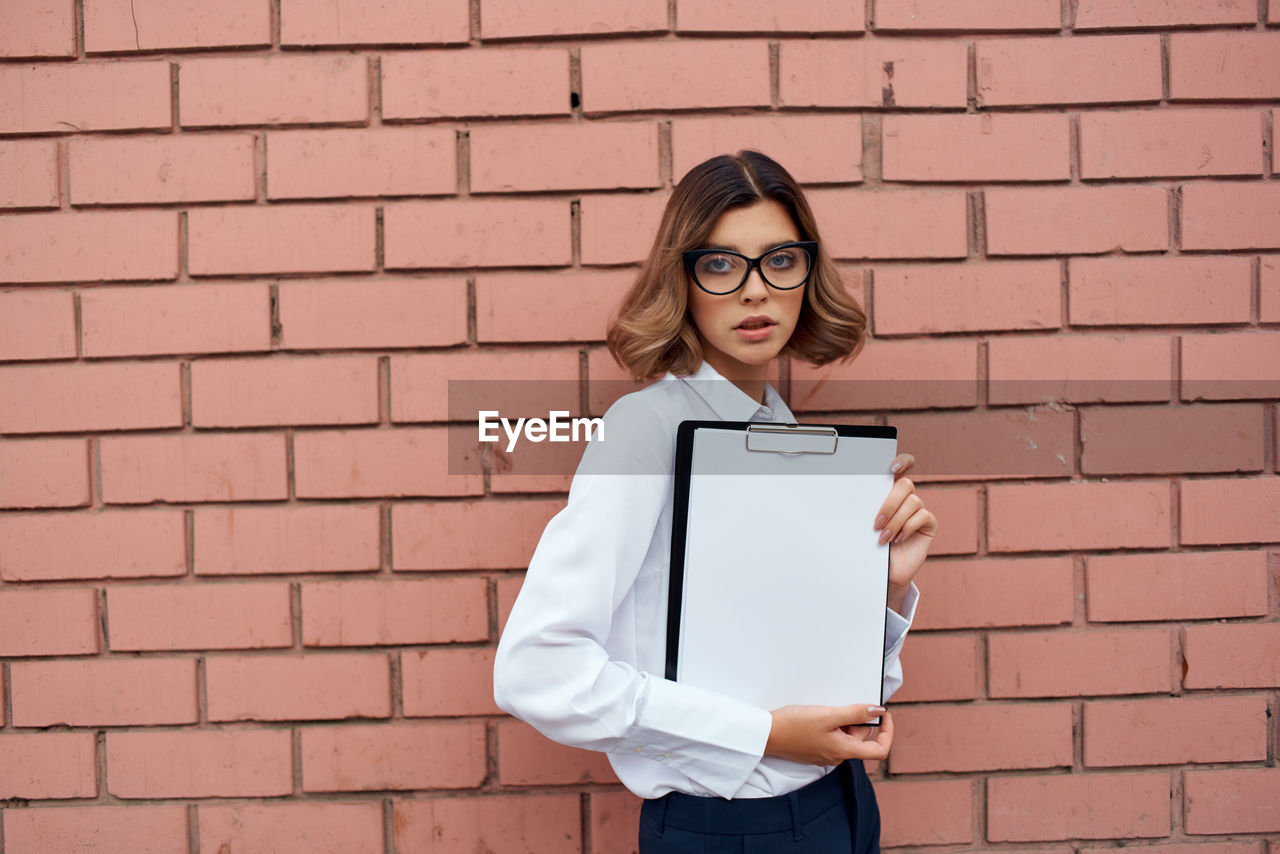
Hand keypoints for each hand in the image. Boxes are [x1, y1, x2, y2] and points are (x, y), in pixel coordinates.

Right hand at [764, 704, 892, 765]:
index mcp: (845, 751)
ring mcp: (826, 753)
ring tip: (827, 708)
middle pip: (861, 738)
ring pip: (846, 736)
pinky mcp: (816, 748)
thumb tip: (879, 712)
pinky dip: (832, 724)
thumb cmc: (795, 725)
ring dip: (844, 720)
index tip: (884, 714)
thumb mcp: (828, 714)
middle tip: (844, 704)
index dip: (887, 732)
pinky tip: (819, 714)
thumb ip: (856, 713)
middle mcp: (838, 756)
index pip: (880, 750)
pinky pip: (833, 736)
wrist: (767, 734)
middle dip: (858, 719)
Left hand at [874, 453, 936, 611]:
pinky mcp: (929, 523)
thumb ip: (867, 507)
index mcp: (890, 491)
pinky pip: (923, 516)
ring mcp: (919, 509)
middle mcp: (907, 497)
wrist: (884, 570)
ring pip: (912, 501)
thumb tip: (853, 495)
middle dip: (889, 504)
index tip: (892, 468)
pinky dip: (908, 527)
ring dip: (895, 521)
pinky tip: (898, 539)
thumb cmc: (872, 545)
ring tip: (883, 538)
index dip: (902, 461)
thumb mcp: (866, 524)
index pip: (903, 466)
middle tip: (876, 523)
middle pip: (905, 484)